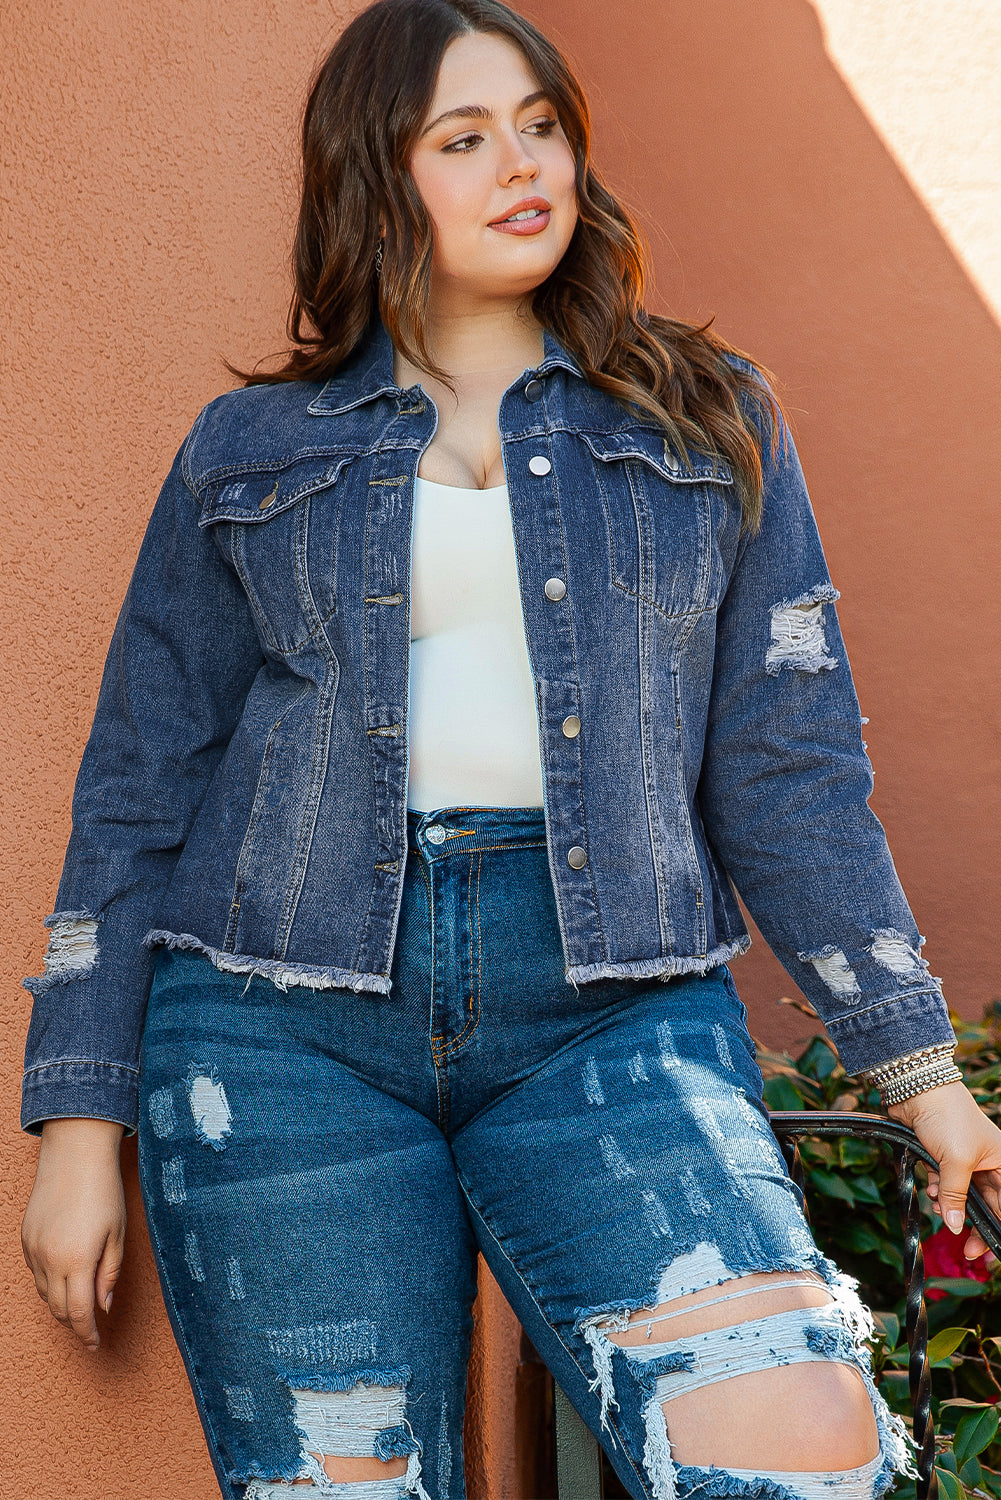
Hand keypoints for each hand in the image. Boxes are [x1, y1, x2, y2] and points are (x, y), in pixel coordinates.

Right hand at [21, 1118, 126, 1351]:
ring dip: (62, 1302)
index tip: (96, 1344)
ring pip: (45, 1292)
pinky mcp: (25, 1237)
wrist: (75, 1154)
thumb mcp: (117, 1234)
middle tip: (91, 1326)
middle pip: (59, 1308)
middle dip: (75, 1322)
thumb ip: (110, 1273)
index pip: (79, 1313)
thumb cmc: (104, 1190)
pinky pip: (36, 1271)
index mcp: (76, 1261)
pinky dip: (50, 1281)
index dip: (87, 1334)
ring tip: (81, 1300)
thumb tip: (104, 1306)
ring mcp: (33, 1248)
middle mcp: (49, 1259)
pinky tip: (65, 1273)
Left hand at [887, 1080, 1000, 1260]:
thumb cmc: (947, 1118)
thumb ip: (955, 1196)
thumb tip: (955, 1227)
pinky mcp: (944, 1159)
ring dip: (949, 1206)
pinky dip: (937, 1191)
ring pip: (962, 1198)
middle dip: (972, 1224)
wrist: (917, 1090)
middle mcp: (989, 1164)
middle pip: (986, 1206)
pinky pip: (944, 1186)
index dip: (996, 1229)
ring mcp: (966, 1162)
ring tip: (937, 1203)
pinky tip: (929, 1188)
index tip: (984, 1250)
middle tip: (963, 1247)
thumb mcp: (956, 1161)